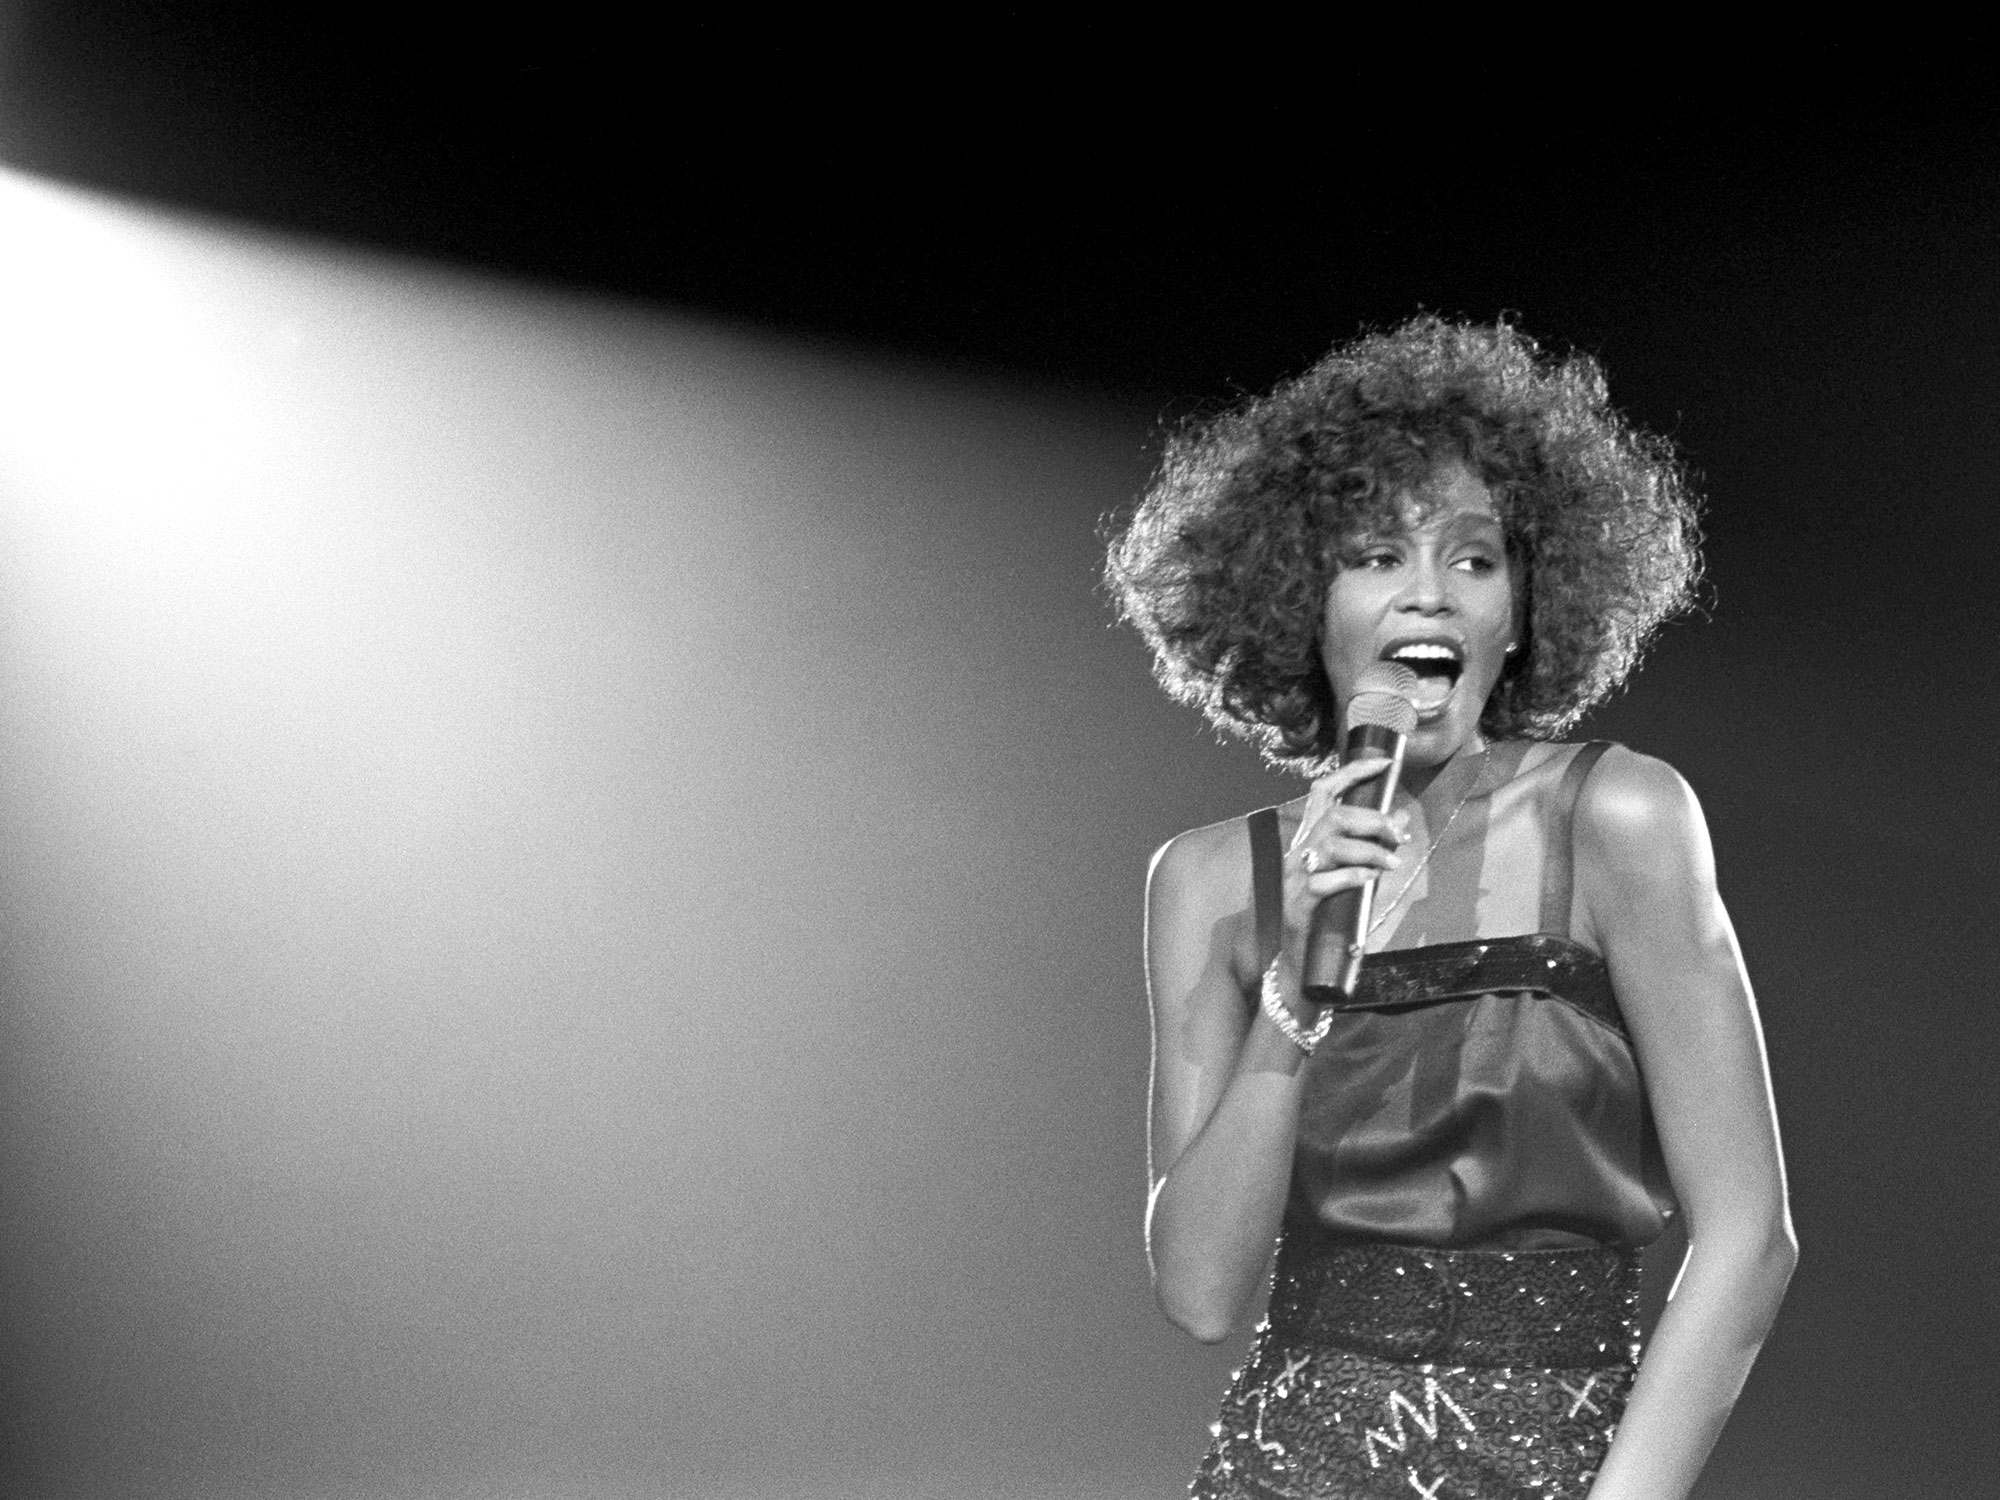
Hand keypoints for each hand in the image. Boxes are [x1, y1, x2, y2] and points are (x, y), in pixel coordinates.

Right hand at [1277, 758, 1406, 969]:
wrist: (1298, 959)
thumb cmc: (1327, 915)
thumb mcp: (1354, 875)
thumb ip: (1373, 847)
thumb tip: (1401, 820)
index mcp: (1309, 839)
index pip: (1325, 791)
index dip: (1353, 772)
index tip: (1385, 763)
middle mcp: (1298, 851)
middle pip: (1334, 816)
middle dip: (1373, 820)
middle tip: (1400, 835)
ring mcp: (1295, 876)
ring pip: (1331, 845)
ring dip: (1369, 851)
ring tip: (1391, 865)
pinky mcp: (1298, 902)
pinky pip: (1325, 882)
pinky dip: (1353, 877)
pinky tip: (1369, 881)